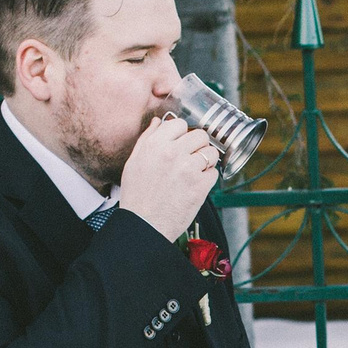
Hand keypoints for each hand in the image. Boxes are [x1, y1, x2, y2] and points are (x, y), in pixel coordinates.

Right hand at [116, 115, 221, 242]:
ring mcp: (188, 169)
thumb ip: (147, 139)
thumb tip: (158, 122)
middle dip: (198, 145)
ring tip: (196, 171)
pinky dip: (208, 178)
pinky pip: (214, 172)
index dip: (182, 133)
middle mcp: (172, 153)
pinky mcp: (199, 186)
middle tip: (192, 157)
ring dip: (206, 160)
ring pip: (211, 152)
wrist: (144, 225)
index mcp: (154, 145)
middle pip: (200, 135)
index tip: (182, 143)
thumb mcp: (133, 162)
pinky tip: (196, 184)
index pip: (179, 124)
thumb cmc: (137, 196)